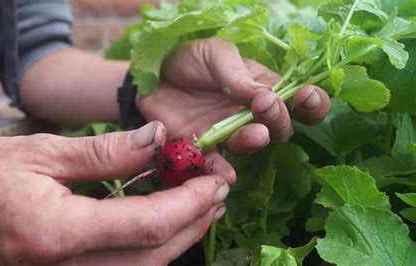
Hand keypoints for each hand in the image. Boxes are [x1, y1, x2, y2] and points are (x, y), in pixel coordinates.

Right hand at [0, 121, 228, 264]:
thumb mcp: (41, 152)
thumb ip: (104, 152)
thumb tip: (156, 138)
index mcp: (57, 232)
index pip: (146, 226)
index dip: (189, 204)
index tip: (214, 181)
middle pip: (153, 256)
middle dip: (194, 222)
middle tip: (218, 190)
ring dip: (179, 237)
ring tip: (202, 205)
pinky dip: (151, 247)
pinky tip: (163, 222)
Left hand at [137, 38, 330, 182]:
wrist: (150, 77)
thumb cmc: (189, 60)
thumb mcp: (216, 54)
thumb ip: (240, 74)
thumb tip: (268, 96)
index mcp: (262, 88)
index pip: (298, 100)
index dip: (311, 102)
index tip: (307, 97)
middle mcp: (251, 115)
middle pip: (281, 127)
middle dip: (281, 119)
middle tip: (266, 106)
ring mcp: (229, 134)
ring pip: (252, 145)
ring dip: (256, 141)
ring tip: (256, 133)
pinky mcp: (204, 149)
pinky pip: (217, 164)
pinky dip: (222, 170)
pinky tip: (226, 172)